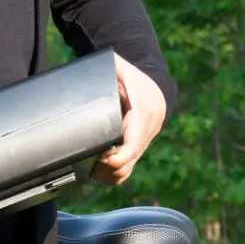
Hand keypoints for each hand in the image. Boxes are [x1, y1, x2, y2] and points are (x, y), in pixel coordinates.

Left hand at [92, 54, 166, 184]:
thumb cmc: (135, 79)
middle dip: (106, 167)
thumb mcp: (121, 68)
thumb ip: (107, 70)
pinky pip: (126, 171)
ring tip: (90, 166)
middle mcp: (146, 133)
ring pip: (125, 171)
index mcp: (143, 114)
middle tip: (87, 160)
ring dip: (107, 174)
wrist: (157, 89)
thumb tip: (87, 77)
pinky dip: (112, 174)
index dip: (116, 157)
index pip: (132, 146)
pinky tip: (98, 169)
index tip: (100, 156)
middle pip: (127, 163)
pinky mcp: (137, 151)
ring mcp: (143, 144)